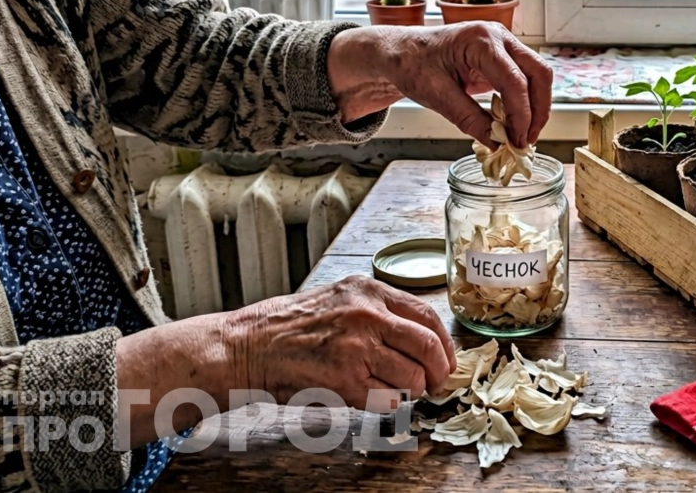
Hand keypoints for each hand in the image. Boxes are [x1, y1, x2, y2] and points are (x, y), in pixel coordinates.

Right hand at [225, 275, 455, 408]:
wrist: (250, 346)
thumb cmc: (291, 326)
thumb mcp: (340, 299)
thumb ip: (379, 311)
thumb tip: (420, 338)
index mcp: (369, 291)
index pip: (428, 317)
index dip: (444, 344)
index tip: (445, 359)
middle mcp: (367, 315)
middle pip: (429, 347)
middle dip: (438, 372)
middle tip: (434, 383)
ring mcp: (357, 347)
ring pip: (413, 377)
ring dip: (412, 391)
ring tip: (397, 390)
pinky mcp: (346, 380)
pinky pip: (388, 400)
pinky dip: (389, 404)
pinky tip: (373, 396)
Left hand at [326, 22, 552, 148]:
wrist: (399, 51)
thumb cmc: (411, 64)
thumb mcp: (436, 95)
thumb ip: (469, 119)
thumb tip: (496, 143)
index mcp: (481, 40)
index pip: (514, 80)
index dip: (521, 115)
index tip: (516, 141)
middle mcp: (498, 36)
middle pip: (538, 72)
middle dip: (538, 110)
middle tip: (527, 140)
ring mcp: (502, 44)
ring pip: (536, 75)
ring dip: (535, 107)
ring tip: (522, 136)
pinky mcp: (501, 56)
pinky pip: (524, 78)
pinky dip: (524, 102)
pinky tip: (514, 123)